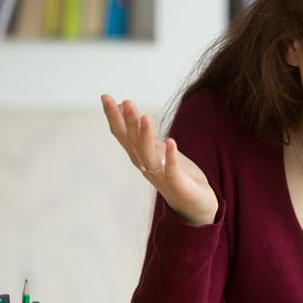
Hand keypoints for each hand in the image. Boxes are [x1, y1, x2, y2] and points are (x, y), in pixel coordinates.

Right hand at [101, 94, 218, 225]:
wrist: (195, 205)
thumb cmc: (175, 175)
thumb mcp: (157, 150)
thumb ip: (141, 133)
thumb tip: (125, 108)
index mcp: (140, 157)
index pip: (123, 135)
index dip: (114, 117)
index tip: (106, 97)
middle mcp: (146, 166)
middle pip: (133, 143)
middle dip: (129, 123)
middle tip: (126, 102)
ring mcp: (161, 176)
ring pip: (149, 155)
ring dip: (145, 137)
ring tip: (146, 117)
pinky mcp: (179, 185)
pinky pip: (172, 170)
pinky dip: (170, 156)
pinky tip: (170, 141)